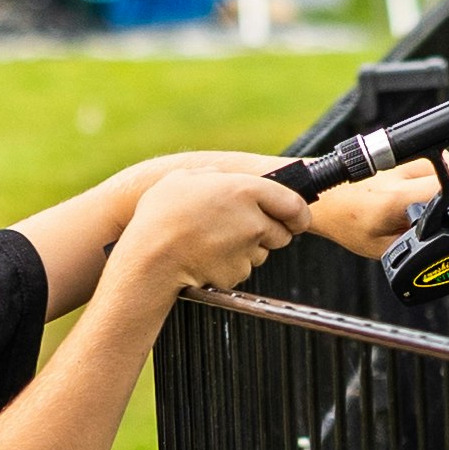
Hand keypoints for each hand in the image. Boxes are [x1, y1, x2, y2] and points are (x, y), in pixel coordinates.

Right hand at [117, 166, 307, 296]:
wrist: (150, 258)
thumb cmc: (161, 216)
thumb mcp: (182, 179)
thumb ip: (212, 176)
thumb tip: (223, 179)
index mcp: (246, 191)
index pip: (294, 204)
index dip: (298, 214)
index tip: (297, 219)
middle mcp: (254, 221)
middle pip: (281, 232)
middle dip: (268, 232)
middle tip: (242, 229)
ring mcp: (247, 250)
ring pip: (261, 252)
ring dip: (247, 249)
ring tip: (214, 242)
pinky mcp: (238, 274)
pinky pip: (242, 269)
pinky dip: (230, 266)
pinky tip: (207, 257)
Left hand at [305, 155, 448, 263]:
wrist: (326, 197)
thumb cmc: (347, 221)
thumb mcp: (379, 248)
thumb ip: (412, 247)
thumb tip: (446, 249)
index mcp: (395, 198)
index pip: (446, 187)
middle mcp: (403, 173)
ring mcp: (407, 162)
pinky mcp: (408, 158)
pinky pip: (444, 160)